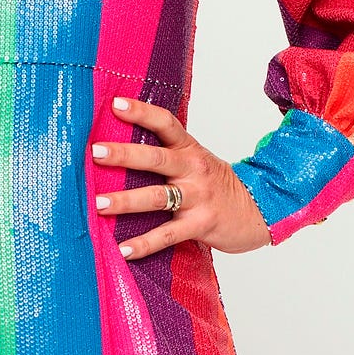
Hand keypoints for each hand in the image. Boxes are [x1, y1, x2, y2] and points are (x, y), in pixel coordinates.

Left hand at [90, 94, 269, 259]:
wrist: (258, 211)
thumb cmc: (216, 185)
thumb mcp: (195, 161)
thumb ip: (166, 155)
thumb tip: (118, 150)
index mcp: (190, 149)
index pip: (166, 123)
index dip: (142, 112)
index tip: (116, 104)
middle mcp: (193, 170)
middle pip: (156, 158)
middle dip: (124, 155)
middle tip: (95, 153)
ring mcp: (197, 197)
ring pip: (156, 197)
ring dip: (125, 201)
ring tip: (98, 204)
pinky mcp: (200, 224)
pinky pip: (167, 235)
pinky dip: (144, 244)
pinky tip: (123, 250)